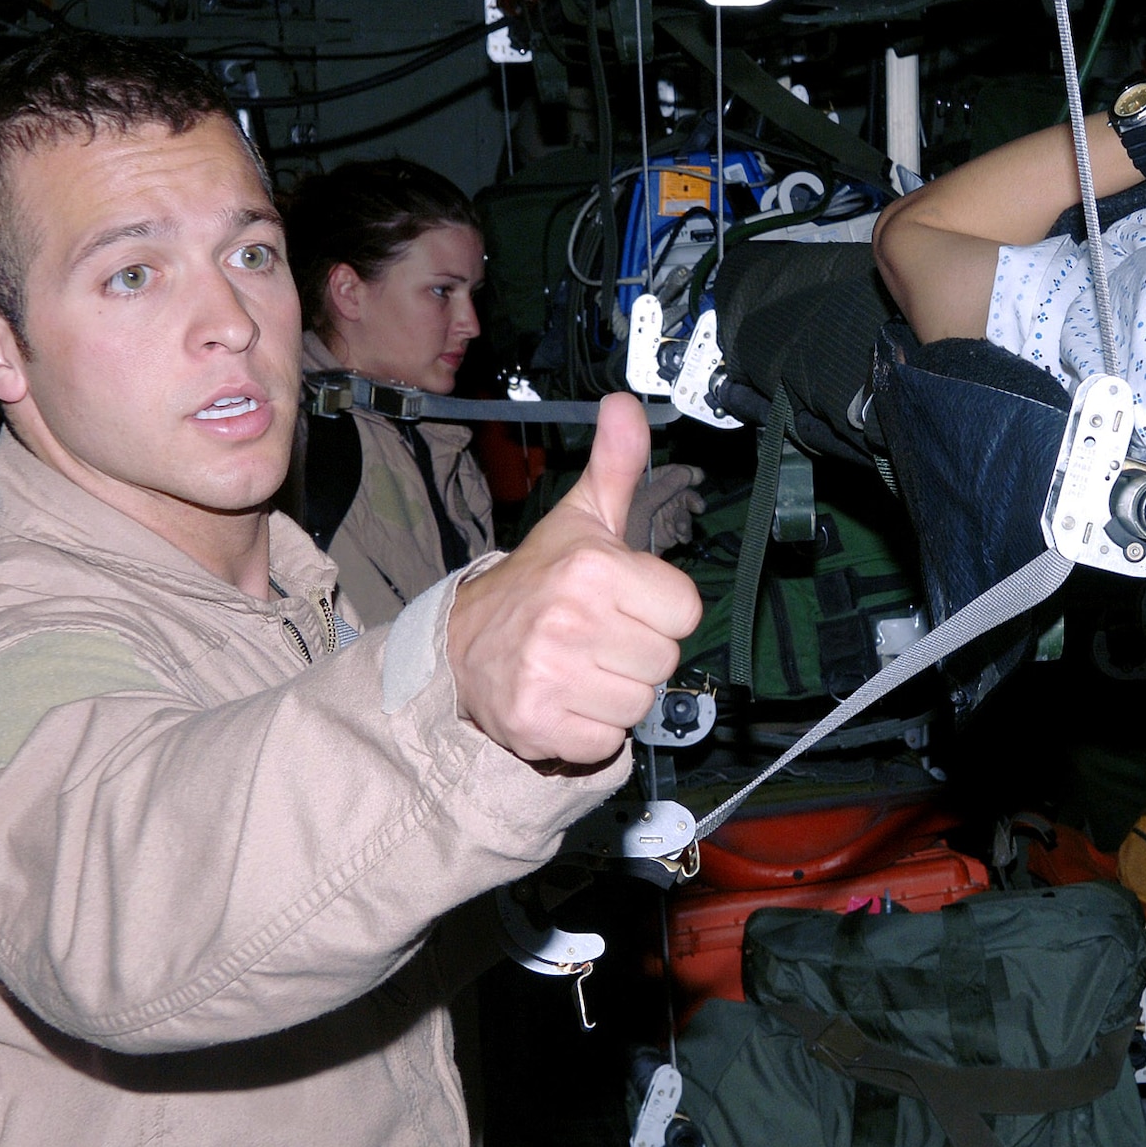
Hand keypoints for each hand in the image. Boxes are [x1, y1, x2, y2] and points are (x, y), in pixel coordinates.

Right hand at [445, 395, 702, 766]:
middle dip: (637, 654)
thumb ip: (616, 465)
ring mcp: (551, 676)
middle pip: (665, 661)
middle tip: (597, 639)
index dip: (658, 611)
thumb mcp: (581, 519)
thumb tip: (627, 404)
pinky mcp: (537, 725)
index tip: (623, 603)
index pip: (685, 611)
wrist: (460, 643)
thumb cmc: (536, 583)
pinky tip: (564, 701)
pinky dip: (590, 731)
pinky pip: (605, 742)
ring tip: (580, 669)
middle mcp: (571, 621)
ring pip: (639, 705)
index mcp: (594, 569)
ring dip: (615, 694)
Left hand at [625, 463, 706, 554]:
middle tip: (698, 507)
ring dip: (685, 520)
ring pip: (682, 511)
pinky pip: (682, 528)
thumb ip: (664, 487)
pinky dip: (685, 532)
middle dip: (689, 499)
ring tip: (682, 530)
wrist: (621, 564)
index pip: (665, 473)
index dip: (682, 473)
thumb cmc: (623, 530)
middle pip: (678, 492)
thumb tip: (687, 471)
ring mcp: (660, 516)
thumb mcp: (643, 504)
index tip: (698, 477)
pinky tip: (682, 538)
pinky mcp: (666, 534)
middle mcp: (652, 499)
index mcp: (642, 486)